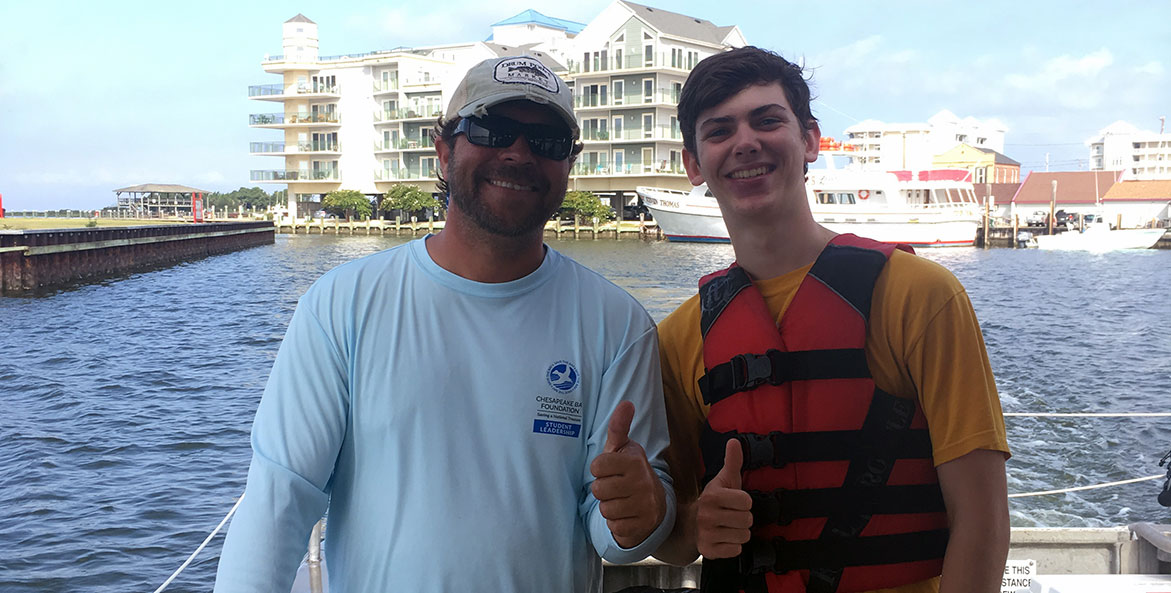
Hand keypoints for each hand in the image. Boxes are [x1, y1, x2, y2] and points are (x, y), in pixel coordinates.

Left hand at [590, 401, 666, 547]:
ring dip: (609, 507)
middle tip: (616, 487)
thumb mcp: (623, 449)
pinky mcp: (642, 526)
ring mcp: (644, 505)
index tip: (610, 469)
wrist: (655, 503)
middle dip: (602, 490)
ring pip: (605, 510)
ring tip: (621, 500)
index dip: (599, 469)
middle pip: (598, 490)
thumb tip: (626, 402)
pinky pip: (614, 527)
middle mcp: (642, 482)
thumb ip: (619, 427)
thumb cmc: (630, 472)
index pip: (596, 466)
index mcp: (634, 461)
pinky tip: (626, 515)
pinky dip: (617, 523)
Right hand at [695, 438, 752, 557]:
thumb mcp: (724, 480)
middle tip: (730, 515)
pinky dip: (733, 546)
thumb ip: (732, 461)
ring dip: (739, 532)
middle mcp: (706, 515)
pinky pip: (736, 550)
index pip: (747, 502)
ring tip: (727, 527)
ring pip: (743, 536)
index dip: (744, 502)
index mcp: (712, 496)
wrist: (691, 523)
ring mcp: (706, 534)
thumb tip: (734, 441)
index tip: (733, 502)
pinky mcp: (708, 550)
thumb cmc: (714, 500)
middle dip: (742, 518)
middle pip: (747, 520)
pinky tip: (723, 538)